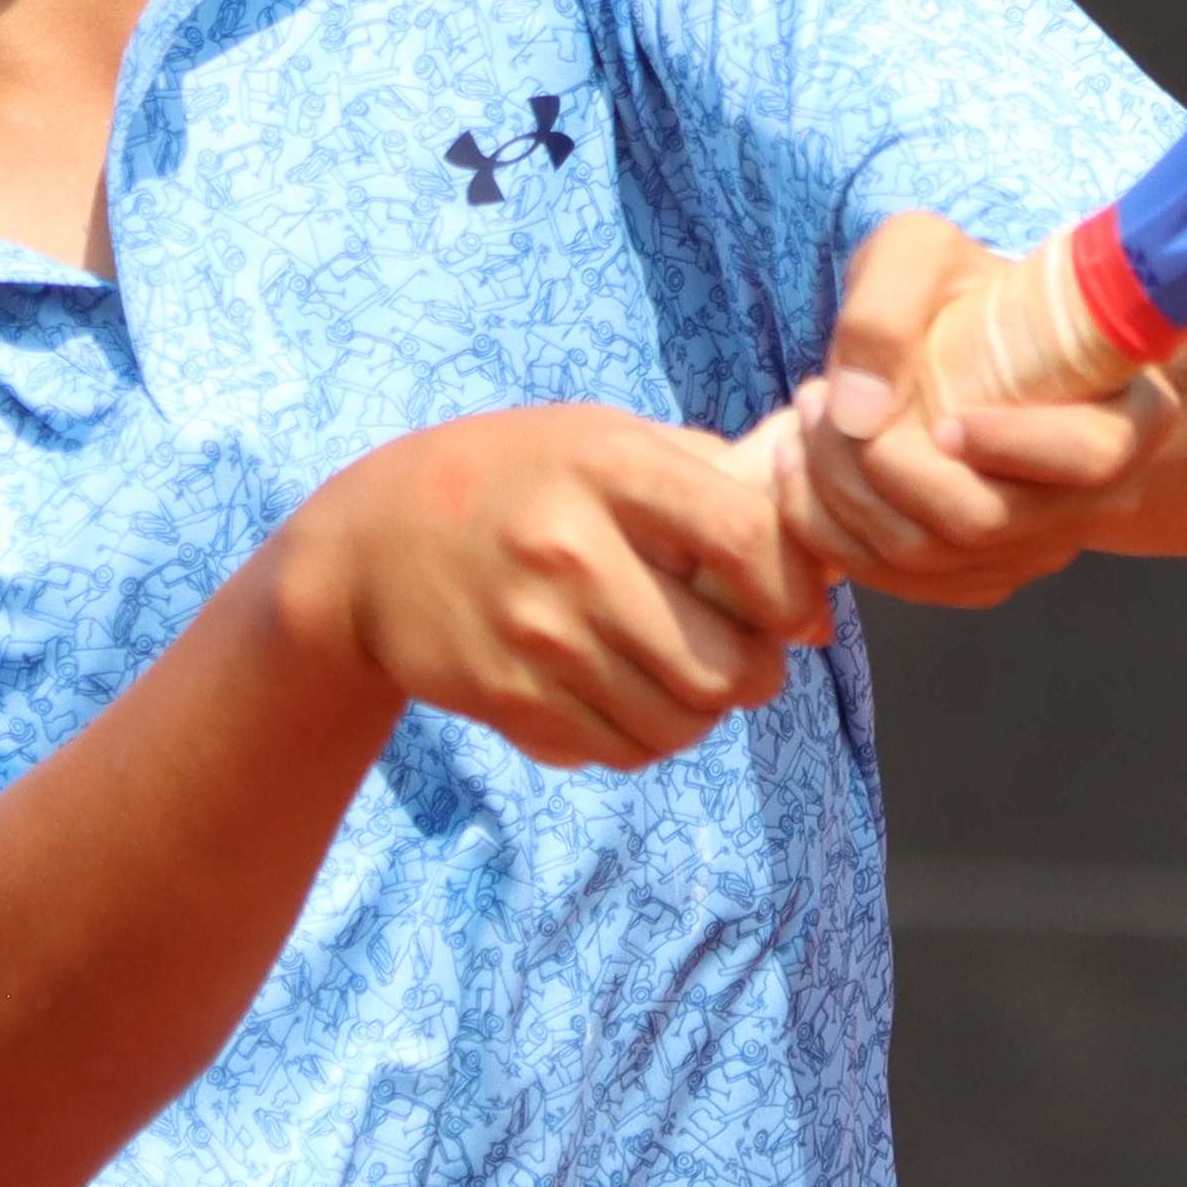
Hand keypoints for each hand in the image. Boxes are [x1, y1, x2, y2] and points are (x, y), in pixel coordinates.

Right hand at [263, 404, 829, 770]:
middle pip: (722, 661)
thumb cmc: (517, 479)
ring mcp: (534, 633)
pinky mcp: (507, 697)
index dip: (795, 593)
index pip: (746, 541)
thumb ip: (707, 473)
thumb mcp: (601, 437)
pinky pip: (619, 749)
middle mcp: (570, 551)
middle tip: (748, 659)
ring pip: (677, 721)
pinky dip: (645, 738)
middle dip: (757, 674)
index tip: (800, 613)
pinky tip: (629, 697)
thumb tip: (816, 549)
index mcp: (608, 469)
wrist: (370, 546)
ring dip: (704, 713)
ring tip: (689, 678)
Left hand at [777, 211, 1186, 610]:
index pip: (1090, 455)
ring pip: (929, 558)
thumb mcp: (924, 254)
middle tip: (820, 398)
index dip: (1015, 445)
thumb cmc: (959, 292)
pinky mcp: (979, 576)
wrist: (969, 349)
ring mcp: (1034, 547)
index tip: (943, 416)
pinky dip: (831, 536)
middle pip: (984, 520)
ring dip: (839, 496)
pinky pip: (900, 584)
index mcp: (1125, 413)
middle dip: (879, 468)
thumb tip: (858, 410)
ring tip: (804, 422)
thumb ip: (888, 303)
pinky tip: (801, 474)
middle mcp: (1092, 498)